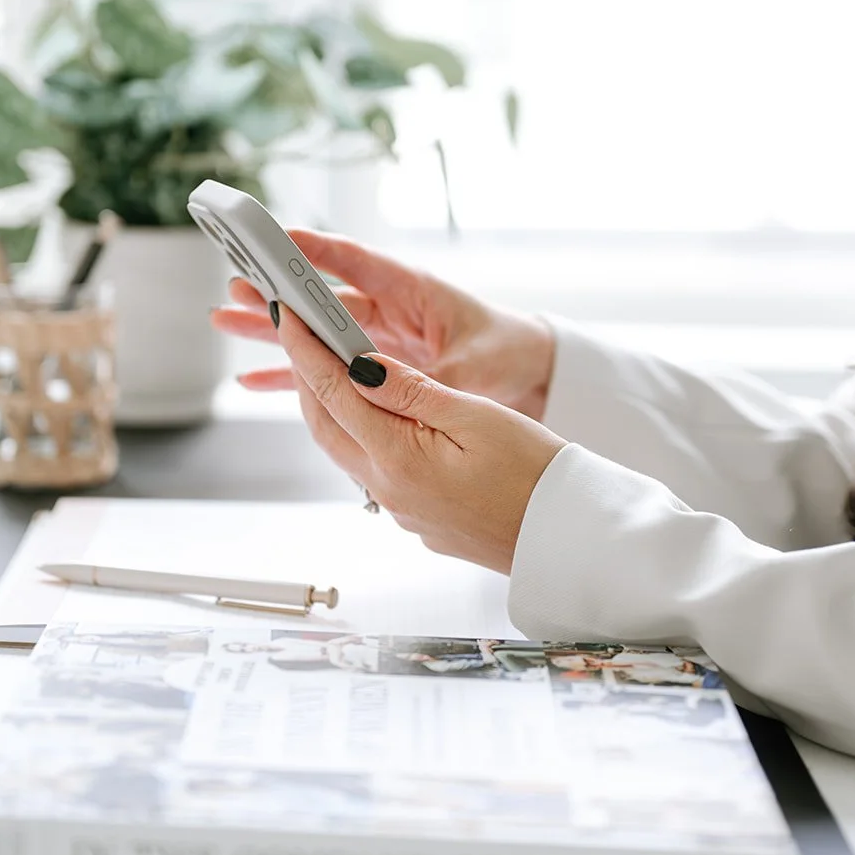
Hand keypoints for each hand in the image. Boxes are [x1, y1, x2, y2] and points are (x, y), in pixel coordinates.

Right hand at [210, 230, 555, 418]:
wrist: (527, 373)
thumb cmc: (506, 352)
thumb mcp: (475, 364)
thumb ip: (435, 375)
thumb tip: (399, 386)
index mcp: (412, 290)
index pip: (354, 261)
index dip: (315, 248)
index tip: (274, 236)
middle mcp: (386, 308)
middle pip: (321, 296)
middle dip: (277, 291)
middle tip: (234, 283)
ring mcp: (376, 338)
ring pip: (313, 331)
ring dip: (271, 329)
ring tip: (224, 319)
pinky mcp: (374, 368)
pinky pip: (323, 370)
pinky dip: (289, 376)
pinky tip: (251, 378)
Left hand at [273, 306, 565, 574]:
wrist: (565, 537)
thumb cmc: (535, 477)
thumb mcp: (476, 416)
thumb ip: (411, 391)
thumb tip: (359, 365)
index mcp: (397, 459)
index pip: (333, 392)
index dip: (305, 350)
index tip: (289, 317)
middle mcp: (388, 490)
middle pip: (326, 424)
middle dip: (307, 378)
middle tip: (302, 335)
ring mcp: (401, 509)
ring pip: (346, 449)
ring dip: (332, 408)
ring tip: (332, 368)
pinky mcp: (419, 518)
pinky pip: (374, 470)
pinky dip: (362, 434)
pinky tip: (378, 417)